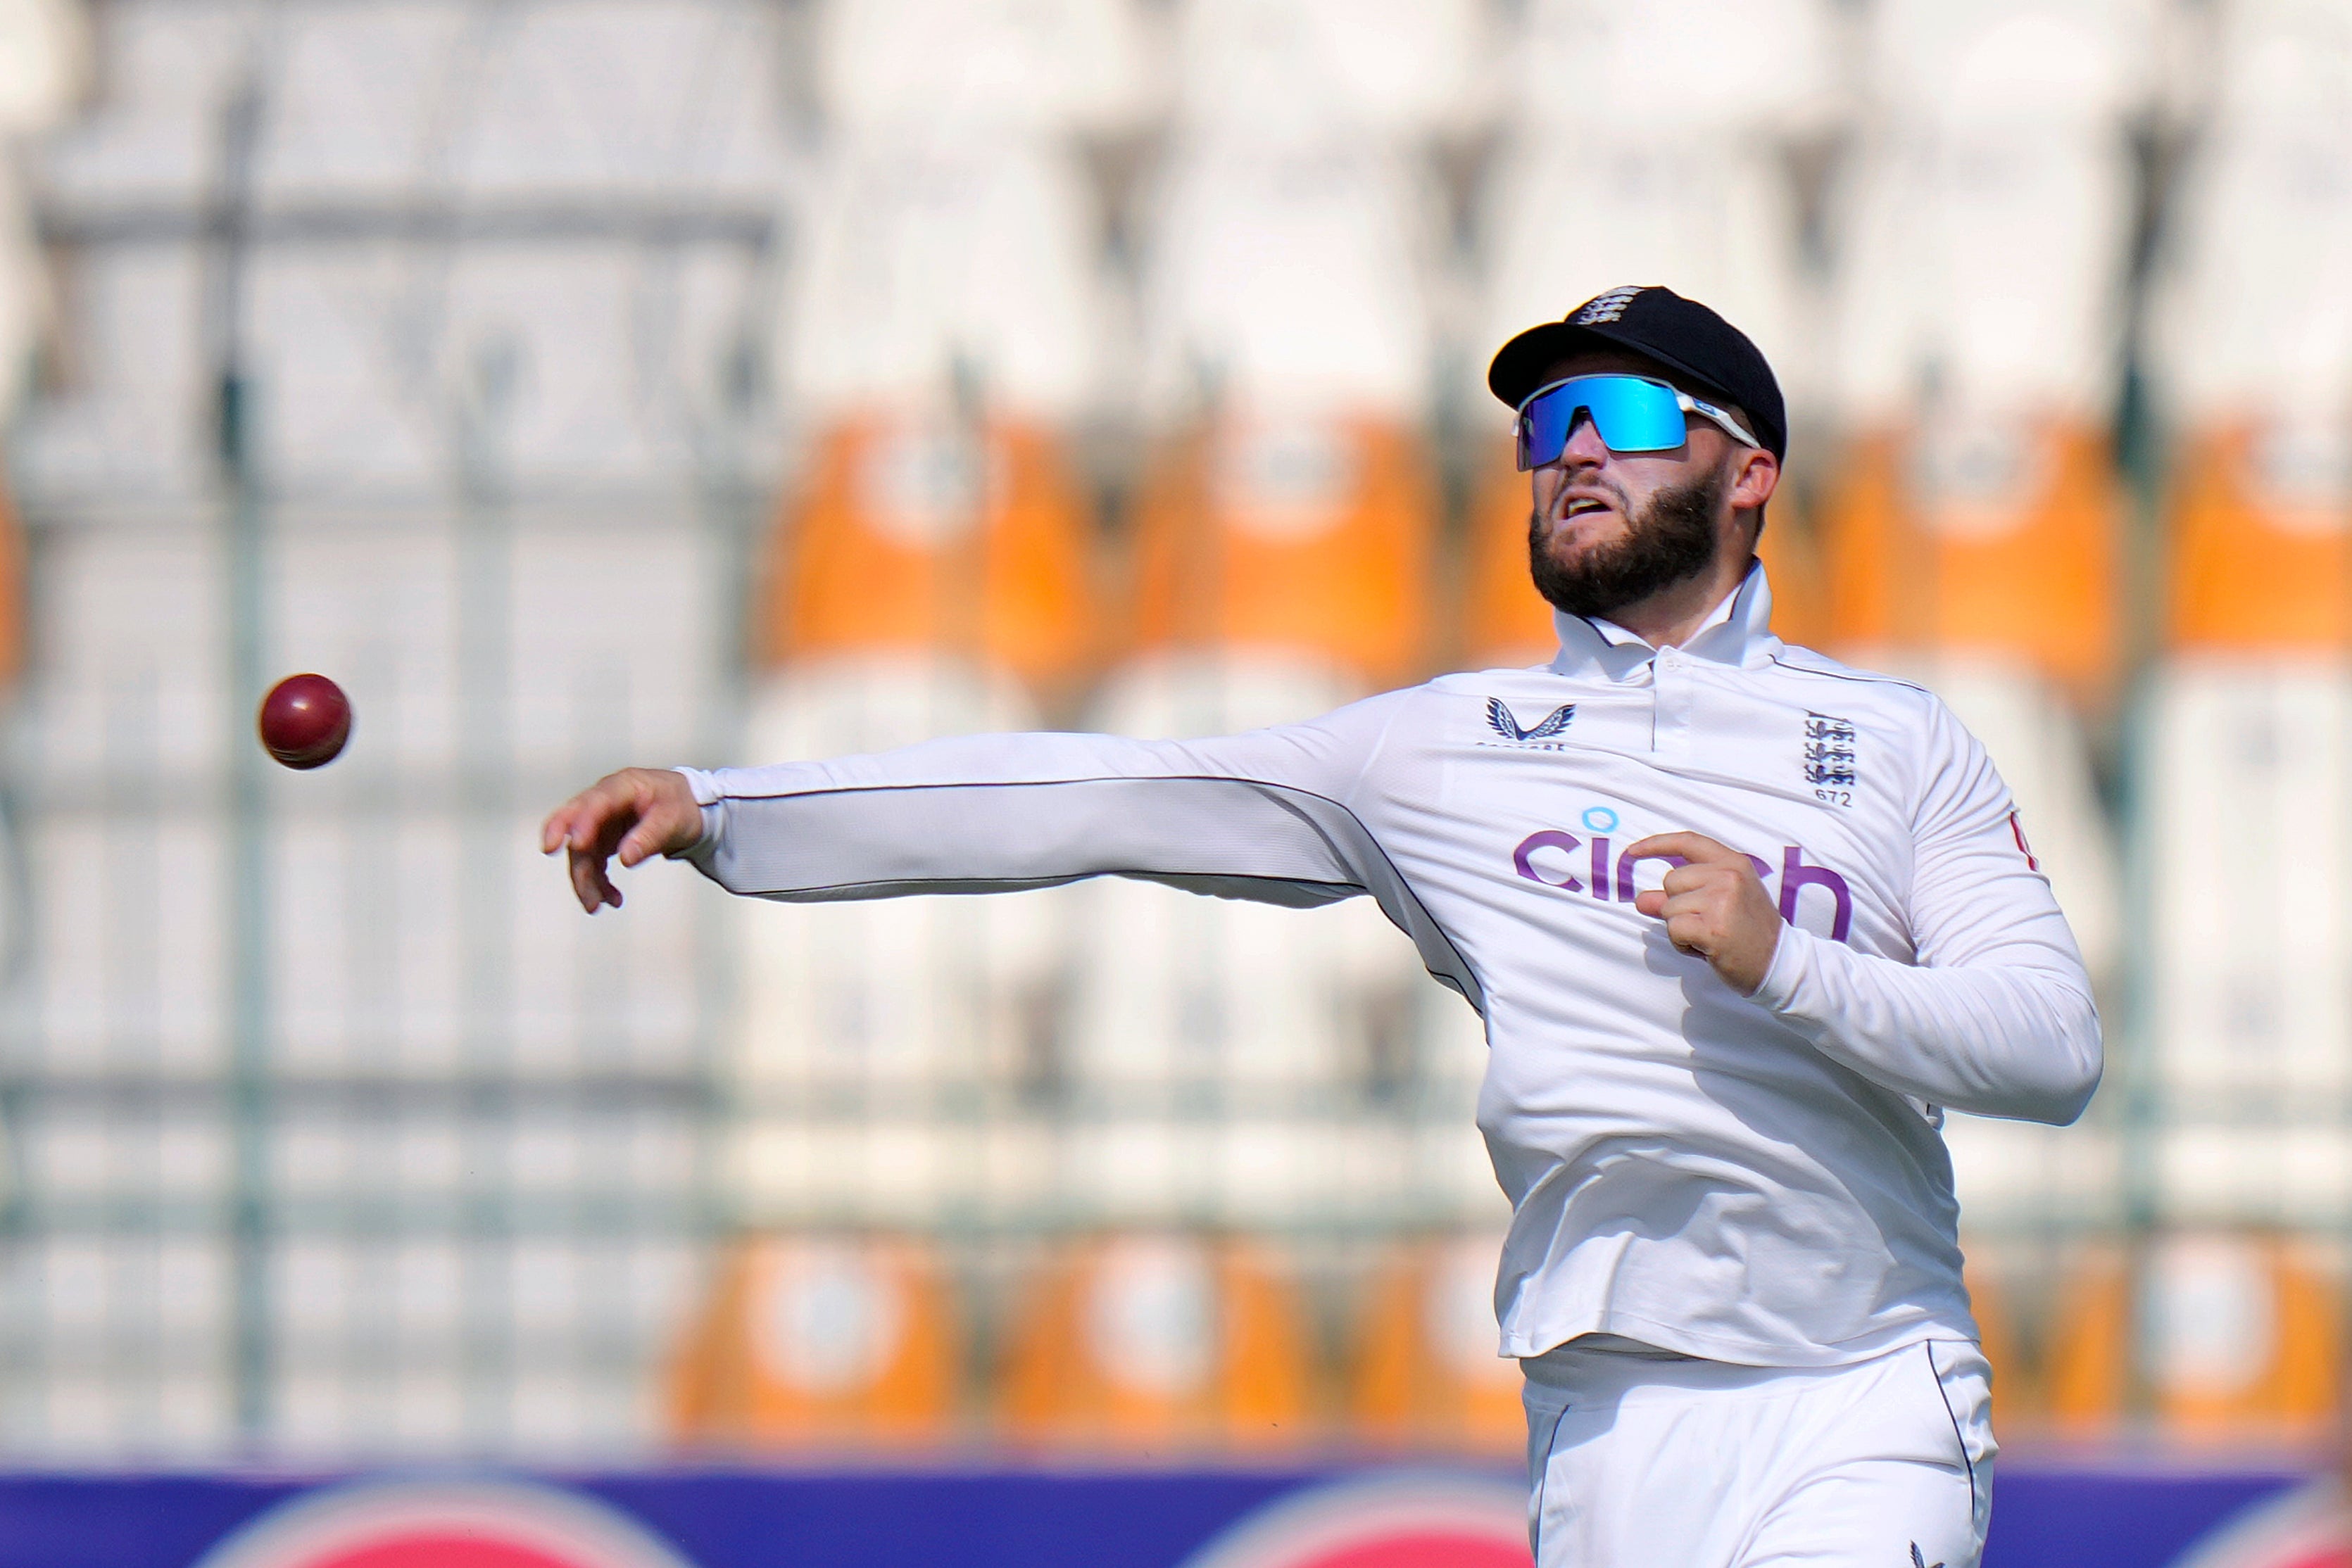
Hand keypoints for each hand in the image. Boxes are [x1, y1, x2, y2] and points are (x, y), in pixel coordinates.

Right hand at [540, 767, 704, 913]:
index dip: (582, 822)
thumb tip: (626, 858)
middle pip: (573, 822)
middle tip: (557, 861)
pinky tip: (612, 899)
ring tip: (596, 905)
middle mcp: (604, 802)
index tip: (577, 844)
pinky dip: (598, 883)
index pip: (595, 802)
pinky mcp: (601, 840)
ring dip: (585, 879)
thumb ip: (649, 837)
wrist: (687, 807)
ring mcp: (600, 822)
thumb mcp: (673, 819)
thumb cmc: (680, 805)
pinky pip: (592, 864)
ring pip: (581, 851)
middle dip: (564, 845)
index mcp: (623, 786)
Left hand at [1627, 831, 1782, 995]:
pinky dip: (1682, 943)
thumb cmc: (1748, 931)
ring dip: (1681, 927)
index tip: (1633, 851)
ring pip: (1670, 908)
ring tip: (1708, 936)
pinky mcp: (1713, 927)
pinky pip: (1674, 929)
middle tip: (1706, 922)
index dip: (1656, 844)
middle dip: (1678, 905)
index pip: (1688, 842)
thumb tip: (1642, 900)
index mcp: (1733, 863)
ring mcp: (1722, 900)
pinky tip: (1704, 948)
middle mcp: (1728, 876)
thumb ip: (1680, 896)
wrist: (1778, 962)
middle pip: (1671, 881)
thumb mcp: (1721, 902)